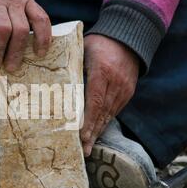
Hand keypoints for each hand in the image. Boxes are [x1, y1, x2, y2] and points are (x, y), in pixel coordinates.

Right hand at [0, 0, 51, 71]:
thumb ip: (22, 16)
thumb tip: (22, 49)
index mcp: (25, 0)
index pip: (40, 19)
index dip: (43, 38)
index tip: (40, 54)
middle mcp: (12, 2)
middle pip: (21, 30)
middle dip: (16, 52)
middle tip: (12, 67)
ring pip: (2, 30)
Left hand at [81, 35, 139, 155]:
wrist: (129, 37)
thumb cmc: (100, 42)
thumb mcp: (84, 50)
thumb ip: (74, 67)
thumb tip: (57, 84)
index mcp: (102, 72)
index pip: (94, 101)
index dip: (88, 121)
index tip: (81, 136)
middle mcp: (115, 83)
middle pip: (102, 113)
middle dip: (92, 134)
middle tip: (84, 150)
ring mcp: (124, 88)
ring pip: (109, 114)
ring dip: (98, 131)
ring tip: (89, 146)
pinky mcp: (128, 91)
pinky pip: (115, 110)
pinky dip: (106, 121)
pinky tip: (97, 131)